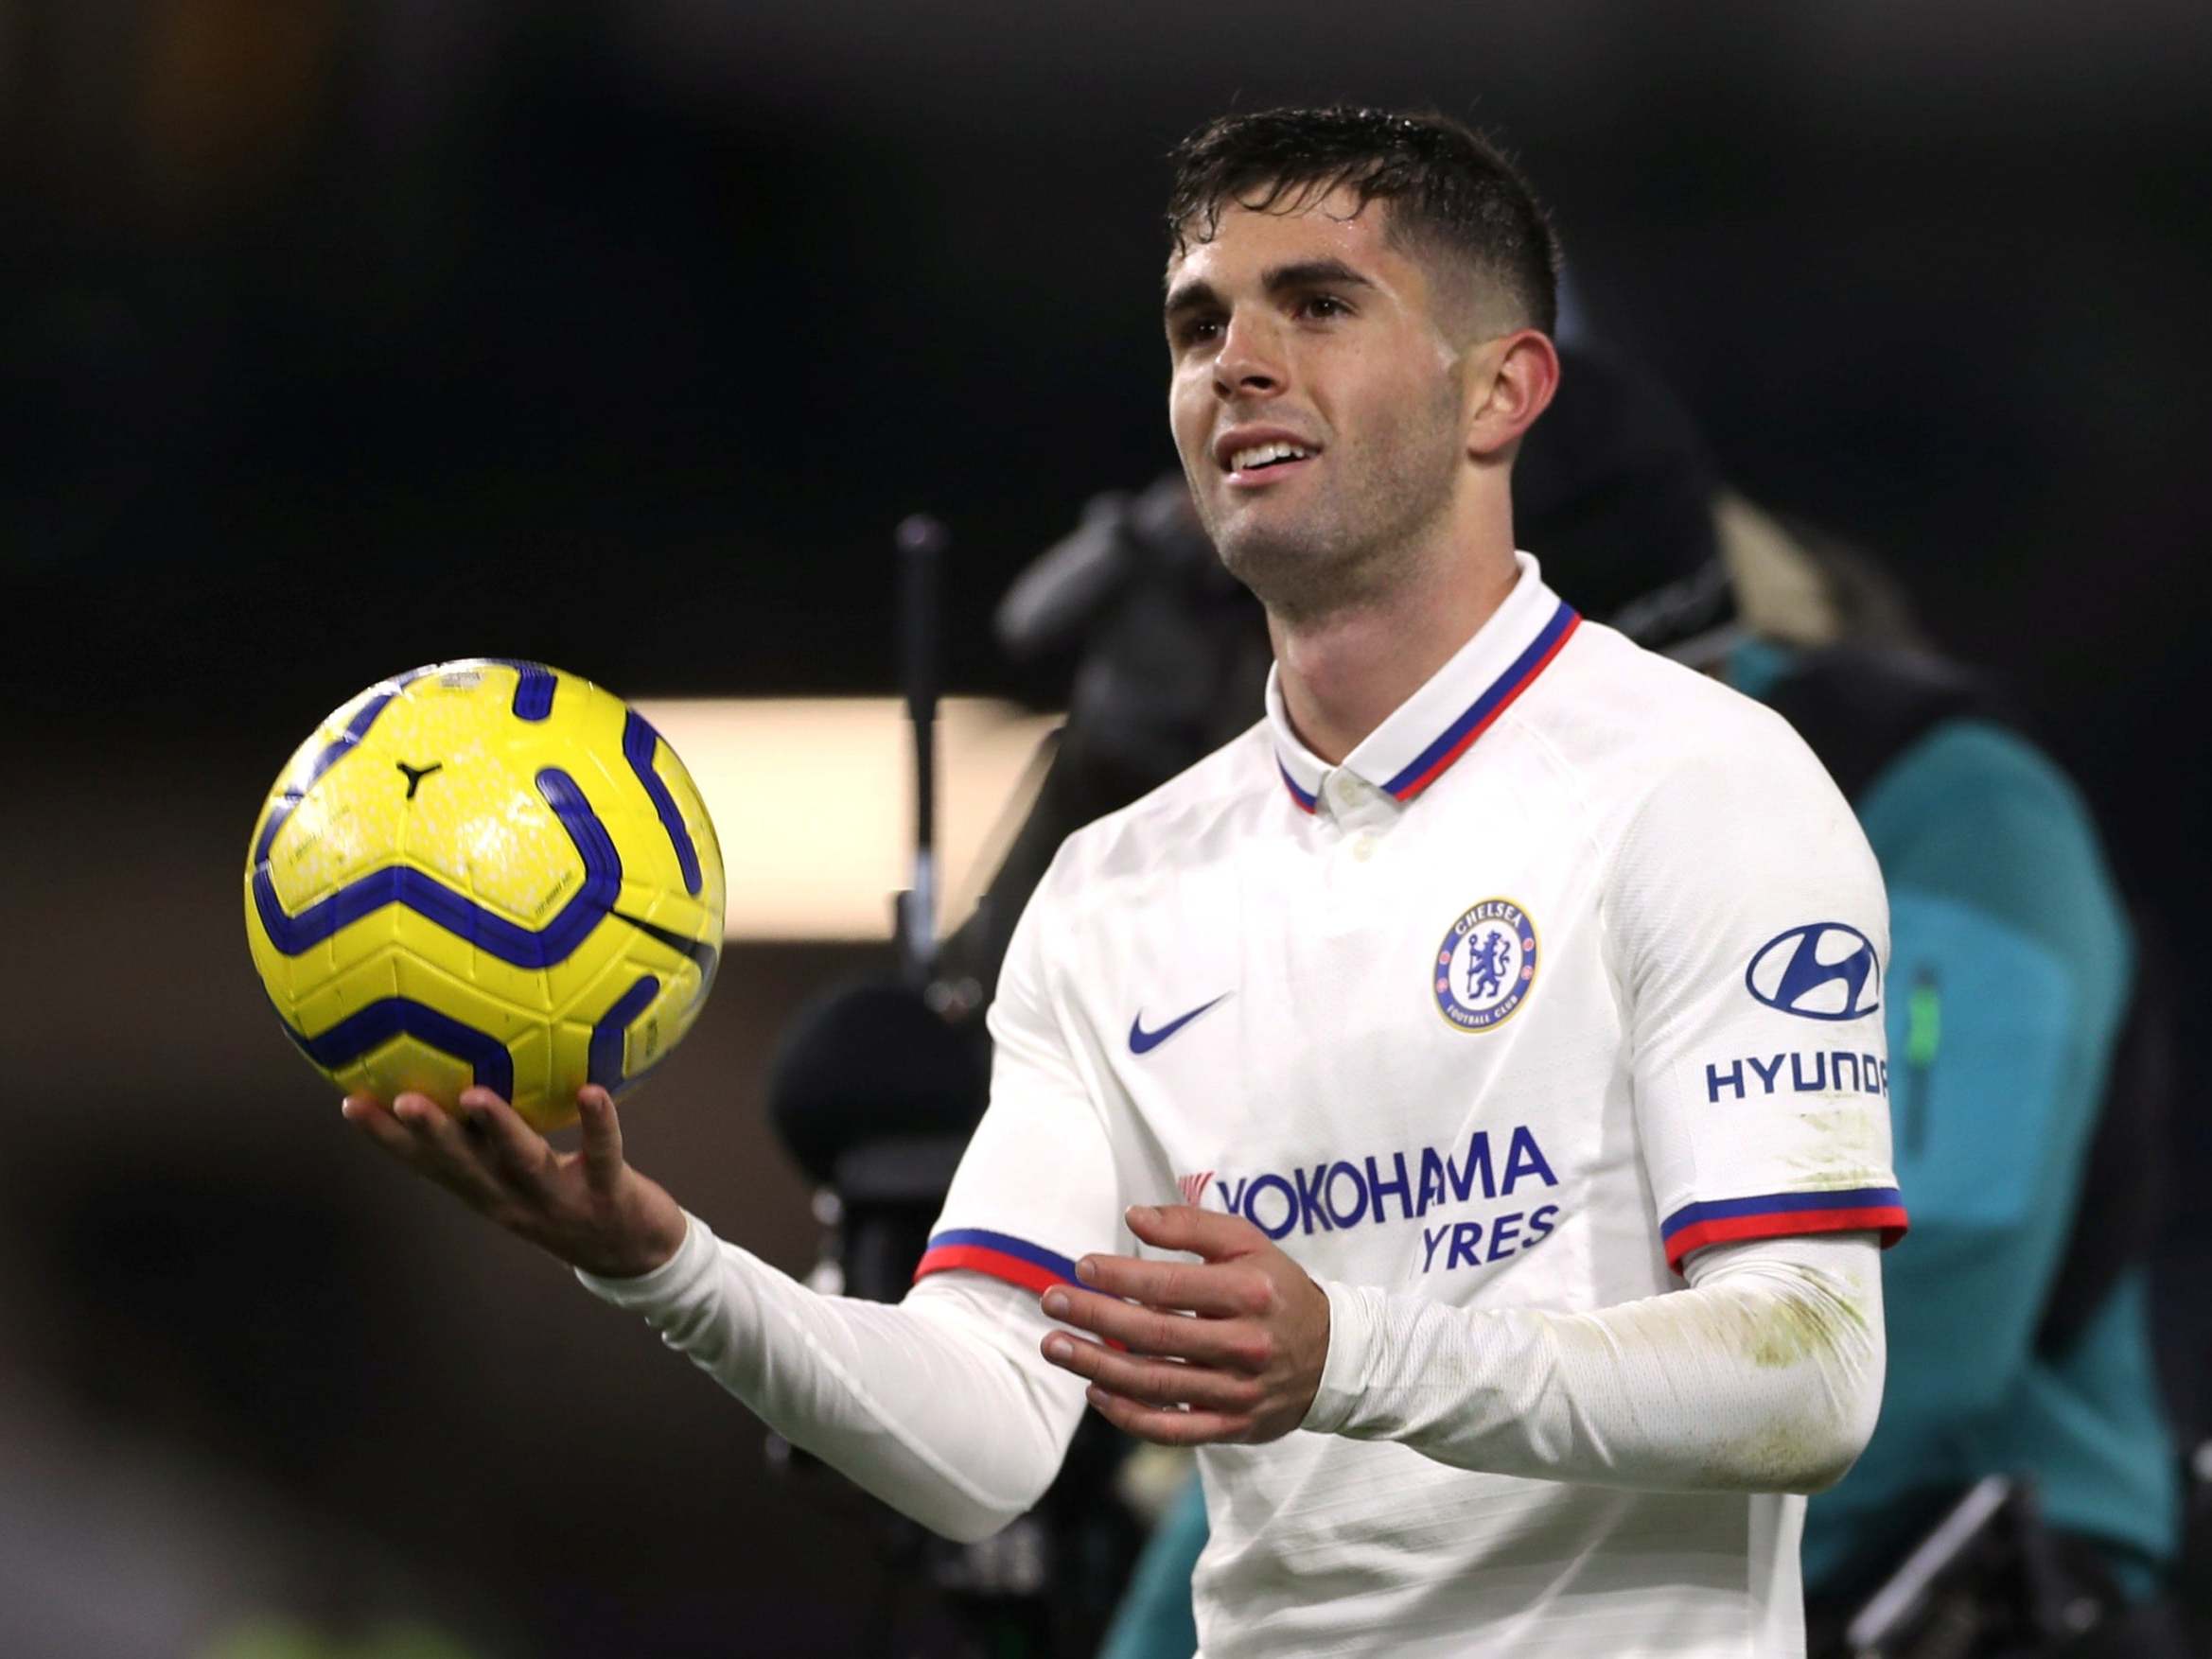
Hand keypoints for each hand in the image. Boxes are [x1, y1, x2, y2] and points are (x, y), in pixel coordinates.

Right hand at [341, 1084, 687, 1279]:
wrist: (637, 1259)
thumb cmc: (572, 1201)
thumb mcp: (523, 1175)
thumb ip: (494, 1137)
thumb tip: (466, 1072)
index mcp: (489, 1193)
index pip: (429, 1166)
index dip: (388, 1139)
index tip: (350, 1103)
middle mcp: (516, 1200)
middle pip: (465, 1166)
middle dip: (431, 1133)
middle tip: (399, 1099)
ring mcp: (562, 1201)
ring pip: (524, 1162)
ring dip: (500, 1129)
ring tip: (475, 1096)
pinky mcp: (609, 1194)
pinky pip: (604, 1153)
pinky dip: (597, 1124)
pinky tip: (590, 1091)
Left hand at [1037, 1204, 1329, 1445]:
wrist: (1333, 1357)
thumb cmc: (1277, 1288)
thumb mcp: (1247, 1242)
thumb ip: (1190, 1226)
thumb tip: (1132, 1218)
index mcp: (1250, 1293)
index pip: (1171, 1287)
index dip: (1121, 1277)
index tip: (1081, 1266)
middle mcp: (1246, 1345)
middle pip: (1156, 1336)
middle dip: (1096, 1317)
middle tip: (1051, 1301)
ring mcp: (1239, 1391)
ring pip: (1156, 1384)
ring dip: (1097, 1365)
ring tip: (1054, 1345)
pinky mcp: (1232, 1426)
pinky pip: (1171, 1428)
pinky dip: (1128, 1415)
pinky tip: (1095, 1390)